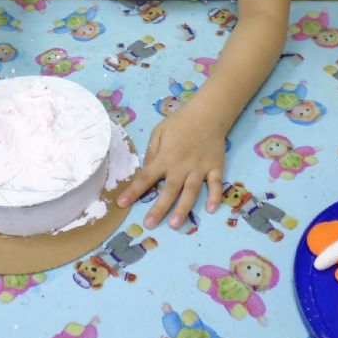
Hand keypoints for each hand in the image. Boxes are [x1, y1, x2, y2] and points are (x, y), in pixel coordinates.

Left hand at [117, 106, 224, 228]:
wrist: (208, 113)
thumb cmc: (180, 122)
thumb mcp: (159, 131)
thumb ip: (152, 151)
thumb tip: (147, 170)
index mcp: (165, 157)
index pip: (146, 177)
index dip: (133, 191)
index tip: (122, 203)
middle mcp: (181, 165)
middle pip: (169, 190)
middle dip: (158, 208)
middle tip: (149, 224)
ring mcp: (200, 168)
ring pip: (191, 191)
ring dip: (183, 208)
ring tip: (174, 224)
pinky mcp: (216, 167)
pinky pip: (215, 184)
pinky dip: (214, 196)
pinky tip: (211, 209)